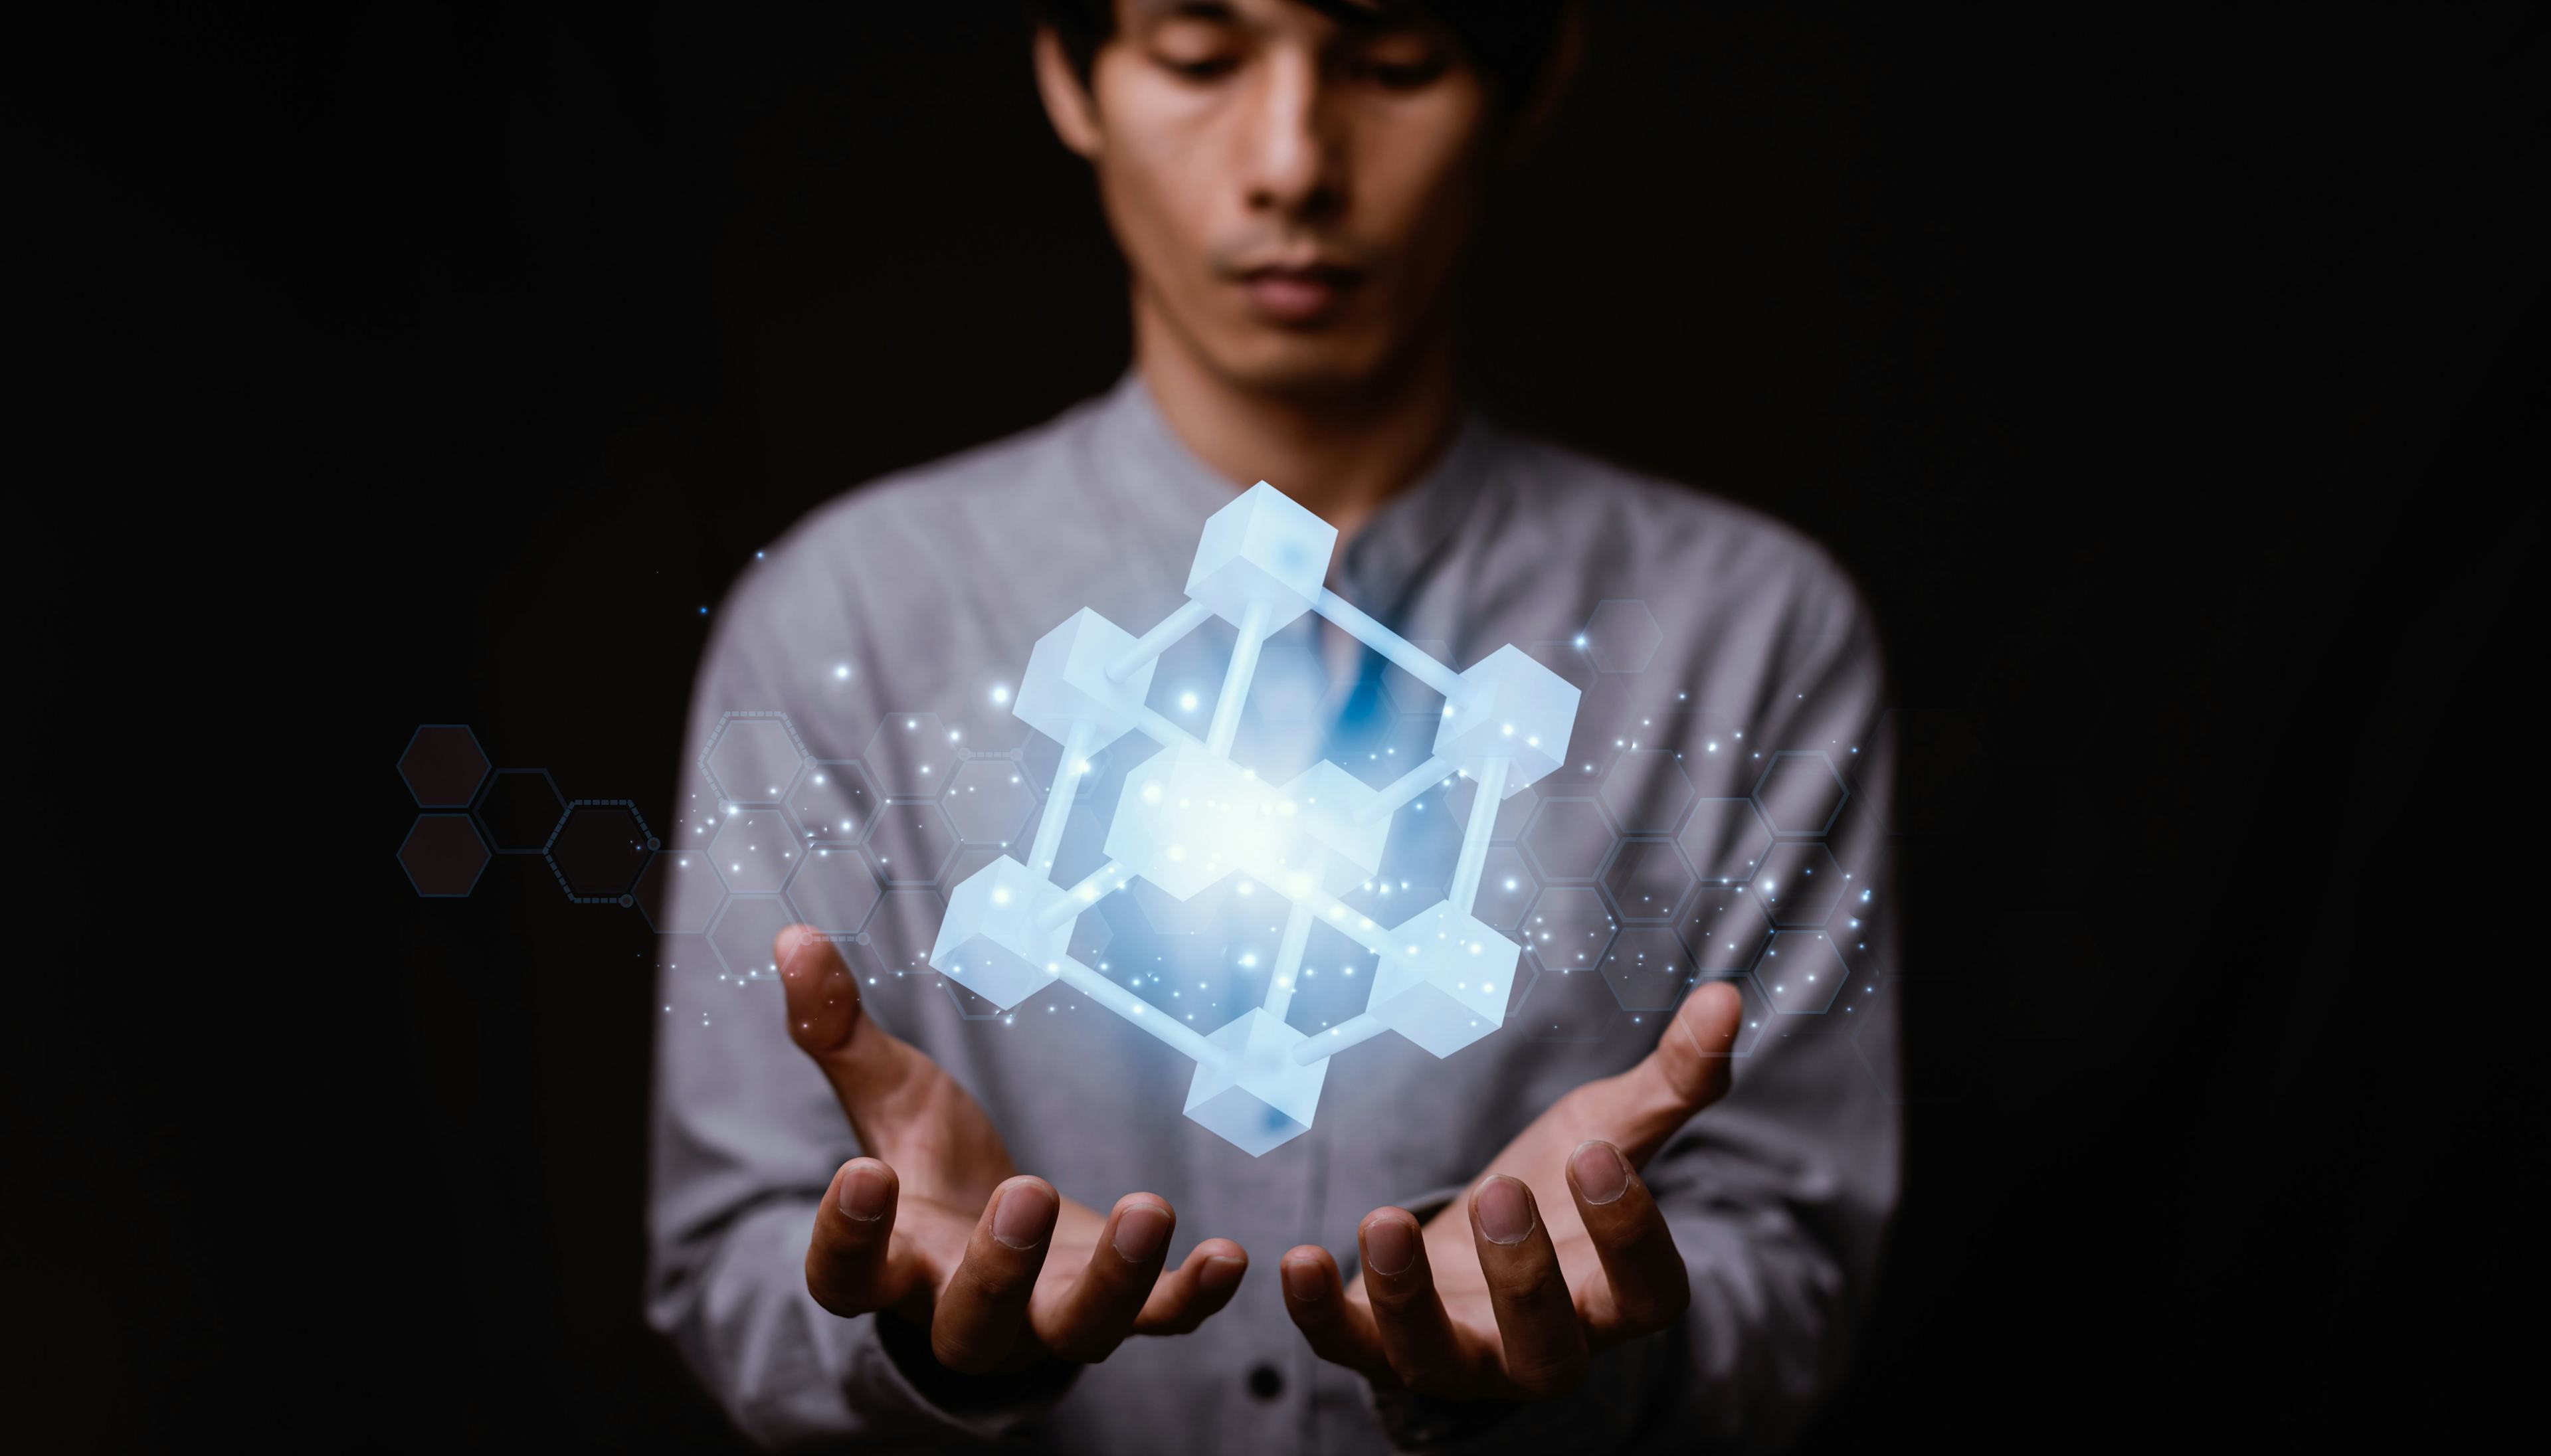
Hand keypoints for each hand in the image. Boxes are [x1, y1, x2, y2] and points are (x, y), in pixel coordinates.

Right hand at [775, 925, 1248, 1376]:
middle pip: (971, 1319)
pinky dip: (1192, 1296)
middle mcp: (963, 1308)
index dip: (846, 1238)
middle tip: (1024, 1190)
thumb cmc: (931, 1170)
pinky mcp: (1118, 1310)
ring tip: (1152, 1208)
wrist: (999, 1249)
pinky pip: (1158, 1320)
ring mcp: (1046, 1319)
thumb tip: (793, 938)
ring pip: (1075, 1328)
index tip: (859, 1174)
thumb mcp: (888, 1100)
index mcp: (895, 1260)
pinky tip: (1230, 1255)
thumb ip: (839, 1033)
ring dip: (1116, 1277)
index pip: (846, 1276)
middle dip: (999, 1265)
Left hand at [1277, 980, 1744, 1399]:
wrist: (1471, 1249)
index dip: (1630, 1234)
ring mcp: (1458, 1358)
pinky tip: (1297, 1258)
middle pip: (1549, 1348)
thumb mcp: (1607, 1132)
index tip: (1597, 1153)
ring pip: (1440, 1364)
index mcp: (1610, 1299)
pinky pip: (1349, 1350)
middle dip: (1524, 1277)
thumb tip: (1727, 997)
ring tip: (1383, 1218)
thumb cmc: (1553, 1192)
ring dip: (1410, 1297)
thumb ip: (1669, 1081)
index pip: (1648, 1296)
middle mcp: (1541, 1348)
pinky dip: (1319, 1314)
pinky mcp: (1381, 1349)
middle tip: (1504, 1190)